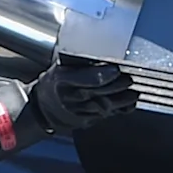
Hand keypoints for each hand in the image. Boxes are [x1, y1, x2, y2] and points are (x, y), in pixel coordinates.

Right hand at [0, 58, 140, 157]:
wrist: (40, 109)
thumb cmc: (51, 85)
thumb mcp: (58, 68)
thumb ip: (78, 63)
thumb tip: (101, 52)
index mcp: (62, 80)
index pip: (91, 78)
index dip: (107, 74)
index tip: (117, 69)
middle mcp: (72, 97)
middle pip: (103, 91)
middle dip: (119, 85)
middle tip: (128, 78)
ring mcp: (81, 111)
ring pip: (109, 105)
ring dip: (124, 98)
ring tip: (132, 91)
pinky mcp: (88, 120)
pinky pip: (109, 115)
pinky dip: (122, 110)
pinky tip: (128, 103)